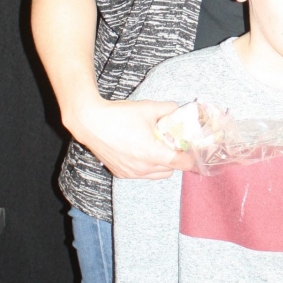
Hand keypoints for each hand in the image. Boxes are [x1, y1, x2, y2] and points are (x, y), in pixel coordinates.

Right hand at [68, 94, 192, 179]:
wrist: (90, 122)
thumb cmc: (119, 115)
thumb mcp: (149, 107)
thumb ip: (169, 109)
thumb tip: (179, 110)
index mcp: (153, 153)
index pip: (182, 163)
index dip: (190, 157)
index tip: (192, 149)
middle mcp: (143, 168)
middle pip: (172, 170)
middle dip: (176, 159)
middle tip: (174, 144)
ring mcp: (131, 173)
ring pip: (158, 175)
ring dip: (162, 165)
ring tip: (158, 148)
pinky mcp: (121, 174)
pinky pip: (143, 175)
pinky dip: (148, 167)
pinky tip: (142, 152)